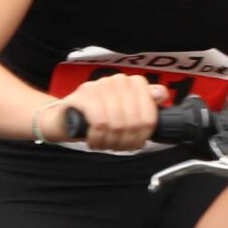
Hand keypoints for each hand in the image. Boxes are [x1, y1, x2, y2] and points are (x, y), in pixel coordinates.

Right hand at [53, 72, 168, 150]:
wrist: (65, 118)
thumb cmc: (99, 118)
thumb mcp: (127, 115)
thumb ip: (146, 107)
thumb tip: (161, 94)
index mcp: (134, 84)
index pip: (149, 116)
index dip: (142, 136)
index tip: (133, 143)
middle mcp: (119, 80)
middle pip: (134, 123)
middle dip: (125, 142)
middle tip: (115, 146)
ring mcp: (101, 85)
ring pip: (118, 124)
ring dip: (110, 141)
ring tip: (103, 144)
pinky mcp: (84, 94)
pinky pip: (100, 122)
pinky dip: (97, 137)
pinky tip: (93, 140)